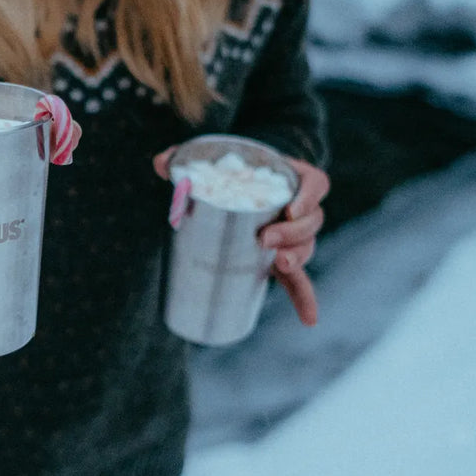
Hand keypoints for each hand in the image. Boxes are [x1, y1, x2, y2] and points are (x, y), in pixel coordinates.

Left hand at [152, 147, 328, 326]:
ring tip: (277, 265)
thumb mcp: (213, 158)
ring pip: (306, 246)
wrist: (243, 183)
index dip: (308, 196)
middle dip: (292, 234)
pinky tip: (308, 319)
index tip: (289, 209)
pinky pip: (300, 279)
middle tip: (265, 239)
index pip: (315, 183)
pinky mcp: (282, 256)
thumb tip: (159, 163)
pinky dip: (305, 299)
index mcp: (292, 177)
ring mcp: (293, 233)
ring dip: (296, 258)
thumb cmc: (232, 169)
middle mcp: (300, 206)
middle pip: (312, 220)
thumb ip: (187, 157)